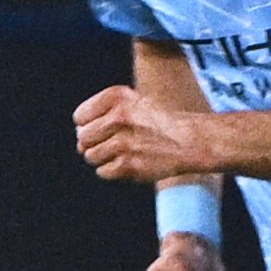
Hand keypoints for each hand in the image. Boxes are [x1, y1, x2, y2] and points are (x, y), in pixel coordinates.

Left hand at [76, 86, 205, 183]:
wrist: (190, 141)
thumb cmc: (159, 122)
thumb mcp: (133, 102)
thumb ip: (103, 111)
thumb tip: (79, 139)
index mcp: (116, 98)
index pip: (80, 117)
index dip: (89, 125)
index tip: (105, 129)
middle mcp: (118, 118)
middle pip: (83, 139)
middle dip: (93, 144)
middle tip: (114, 145)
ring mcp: (122, 143)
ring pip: (91, 157)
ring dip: (103, 158)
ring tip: (123, 154)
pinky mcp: (128, 165)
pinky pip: (102, 172)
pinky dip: (112, 171)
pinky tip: (129, 163)